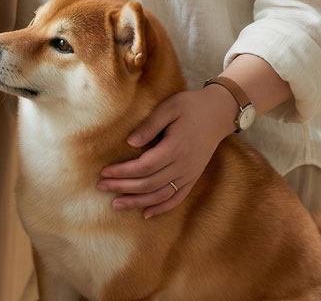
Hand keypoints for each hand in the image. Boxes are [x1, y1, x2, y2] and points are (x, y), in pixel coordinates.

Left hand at [97, 85, 236, 218]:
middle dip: (123, 187)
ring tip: (116, 204)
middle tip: (101, 187)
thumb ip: (150, 125)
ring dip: (137, 202)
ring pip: (160, 195)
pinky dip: (161, 208)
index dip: (123, 172)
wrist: (219, 113)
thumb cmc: (191, 106)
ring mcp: (190, 174)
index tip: (104, 172)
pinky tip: (146, 214)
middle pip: (149, 183)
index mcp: (175, 147)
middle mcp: (183, 165)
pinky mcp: (193, 178)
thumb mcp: (169, 108)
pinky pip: (177, 198)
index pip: (144, 166)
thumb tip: (130, 143)